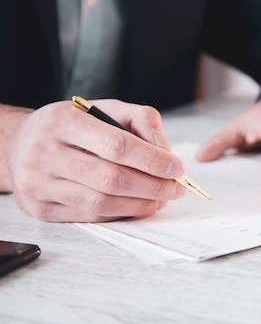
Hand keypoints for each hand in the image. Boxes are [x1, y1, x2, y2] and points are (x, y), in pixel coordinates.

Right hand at [0, 100, 186, 221]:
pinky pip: (88, 216)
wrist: (19, 143)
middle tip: (176, 188)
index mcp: (62, 121)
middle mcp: (44, 153)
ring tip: (162, 199)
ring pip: (100, 202)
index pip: (116, 145)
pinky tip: (138, 206)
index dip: (152, 160)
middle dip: (152, 186)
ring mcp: (39, 184)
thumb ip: (141, 119)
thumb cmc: (71, 125)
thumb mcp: (104, 108)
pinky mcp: (40, 208)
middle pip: (111, 178)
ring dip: (140, 204)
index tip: (177, 168)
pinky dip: (120, 213)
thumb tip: (166, 149)